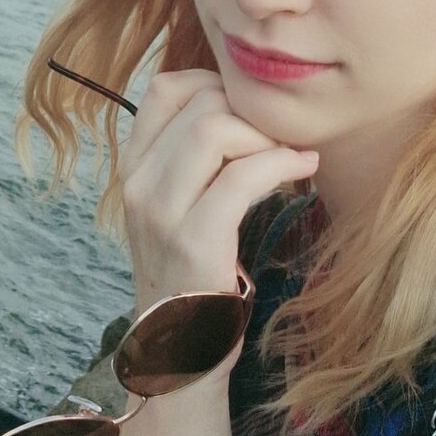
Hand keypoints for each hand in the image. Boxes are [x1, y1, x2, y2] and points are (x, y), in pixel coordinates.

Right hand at [118, 69, 317, 310]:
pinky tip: (302, 170)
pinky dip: (280, 163)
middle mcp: (137, 183)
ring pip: (215, 130)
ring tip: (290, 157)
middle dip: (253, 113)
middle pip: (200, 104)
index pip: (165, 87)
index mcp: (133, 168)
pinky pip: (241, 177)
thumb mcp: (175, 207)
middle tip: (281, 141)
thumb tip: (242, 107)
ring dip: (266, 136)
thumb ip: (191, 160)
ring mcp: (160, 212)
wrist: (177, 350)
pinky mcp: (193, 242)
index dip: (216, 85)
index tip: (249, 114)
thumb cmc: (190, 274)